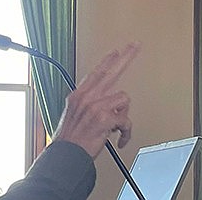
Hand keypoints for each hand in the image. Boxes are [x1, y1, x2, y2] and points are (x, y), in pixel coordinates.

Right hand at [52, 42, 140, 157]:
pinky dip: (126, 132)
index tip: (117, 52)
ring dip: (124, 115)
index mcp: (78, 96)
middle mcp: (86, 97)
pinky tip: (119, 139)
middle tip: (135, 46)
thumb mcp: (72, 115)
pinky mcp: (105, 117)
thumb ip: (87, 105)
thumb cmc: (71, 139)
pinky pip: (126, 119)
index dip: (108, 61)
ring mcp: (96, 106)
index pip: (96, 73)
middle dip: (126, 57)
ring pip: (124, 99)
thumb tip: (105, 103)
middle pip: (111, 71)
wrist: (66, 155)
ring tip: (116, 127)